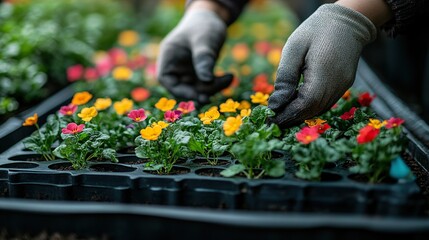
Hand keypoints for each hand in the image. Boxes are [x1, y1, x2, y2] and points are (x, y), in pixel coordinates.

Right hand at [157, 7, 232, 104]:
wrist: (213, 18)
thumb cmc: (204, 25)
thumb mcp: (204, 40)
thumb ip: (203, 58)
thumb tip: (207, 80)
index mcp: (168, 56)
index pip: (166, 79)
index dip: (179, 91)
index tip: (197, 95)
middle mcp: (175, 66)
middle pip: (183, 87)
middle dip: (200, 91)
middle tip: (214, 93)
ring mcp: (187, 71)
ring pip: (197, 89)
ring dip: (213, 88)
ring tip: (229, 77)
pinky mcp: (199, 74)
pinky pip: (207, 85)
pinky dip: (218, 84)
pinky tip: (230, 77)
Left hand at [268, 4, 377, 127]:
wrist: (346, 21)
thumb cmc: (315, 30)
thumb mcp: (294, 49)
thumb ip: (285, 78)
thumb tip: (275, 105)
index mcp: (323, 74)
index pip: (304, 105)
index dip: (287, 115)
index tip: (270, 120)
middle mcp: (336, 85)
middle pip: (312, 111)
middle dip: (291, 117)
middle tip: (272, 120)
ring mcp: (343, 86)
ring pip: (319, 109)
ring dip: (300, 114)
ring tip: (281, 113)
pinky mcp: (344, 85)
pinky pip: (325, 102)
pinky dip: (310, 107)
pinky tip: (296, 103)